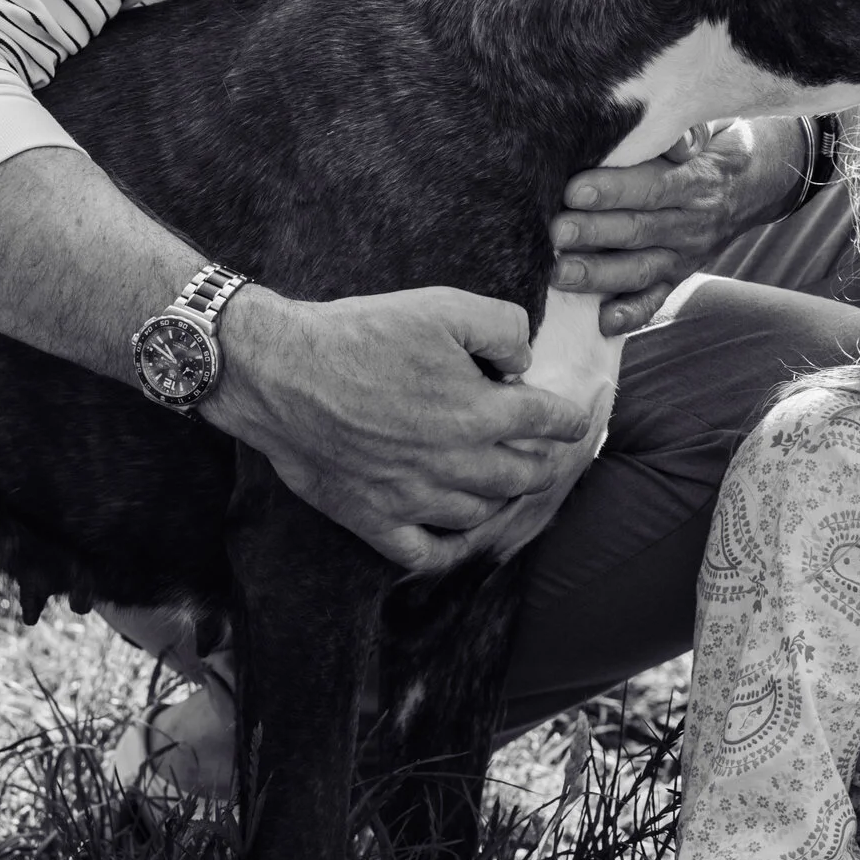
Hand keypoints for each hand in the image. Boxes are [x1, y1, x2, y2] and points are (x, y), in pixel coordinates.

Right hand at [204, 284, 594, 573]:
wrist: (279, 369)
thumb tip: (522, 362)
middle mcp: (455, 463)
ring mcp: (414, 498)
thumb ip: (503, 328)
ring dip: (502, 499)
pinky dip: (448, 548)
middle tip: (548, 454)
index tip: (580, 418)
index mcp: (480, 412)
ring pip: (481, 514)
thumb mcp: (444, 306)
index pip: (549, 423)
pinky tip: (455, 533)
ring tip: (506, 484)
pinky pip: (424, 553)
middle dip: (544, 463)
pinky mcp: (372, 518)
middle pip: (523, 476)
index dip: (573, 419)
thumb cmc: (360, 333)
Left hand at [549, 117, 806, 334]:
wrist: (755, 183)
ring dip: (600, 274)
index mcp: (699, 181)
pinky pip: (656, 299)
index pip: (655, 186)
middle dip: (595, 233)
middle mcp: (693, 223)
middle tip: (555, 232)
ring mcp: (685, 255)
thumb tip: (674, 138)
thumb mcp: (710, 126)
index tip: (575, 189)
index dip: (615, 190)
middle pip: (640, 230)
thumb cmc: (714, 145)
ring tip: (559, 273)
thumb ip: (687, 131)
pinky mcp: (678, 277)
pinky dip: (631, 313)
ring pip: (641, 268)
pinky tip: (603, 322)